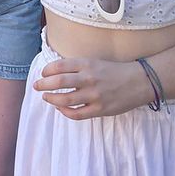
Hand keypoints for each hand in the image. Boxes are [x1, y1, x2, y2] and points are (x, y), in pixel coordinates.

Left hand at [34, 57, 149, 119]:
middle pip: (59, 82)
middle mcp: (88, 78)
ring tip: (46, 97)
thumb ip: (77, 67)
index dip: (47, 70)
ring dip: (52, 99)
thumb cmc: (113, 70)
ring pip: (66, 100)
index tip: (43, 73)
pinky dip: (66, 112)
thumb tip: (56, 72)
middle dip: (43, 84)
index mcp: (86, 63)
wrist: (138, 81)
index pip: (60, 66)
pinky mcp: (100, 109)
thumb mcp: (94, 61)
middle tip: (36, 86)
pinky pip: (78, 114)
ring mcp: (94, 95)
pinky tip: (60, 109)